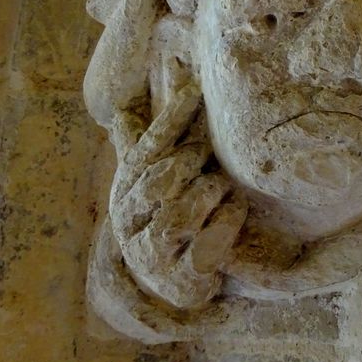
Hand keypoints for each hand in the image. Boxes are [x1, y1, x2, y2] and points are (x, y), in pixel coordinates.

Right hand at [108, 84, 247, 308]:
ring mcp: (150, 253)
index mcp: (126, 188)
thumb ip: (152, 134)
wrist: (171, 282)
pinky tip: (235, 212)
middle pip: (162, 178)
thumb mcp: (155, 174)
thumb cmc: (166, 214)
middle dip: (192, 161)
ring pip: (180, 213)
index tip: (196, 88)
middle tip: (211, 155)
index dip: (173, 117)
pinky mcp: (177, 278)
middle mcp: (130, 220)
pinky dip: (226, 223)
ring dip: (210, 193)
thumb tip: (151, 79)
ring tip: (223, 188)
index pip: (149, 146)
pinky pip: (206, 246)